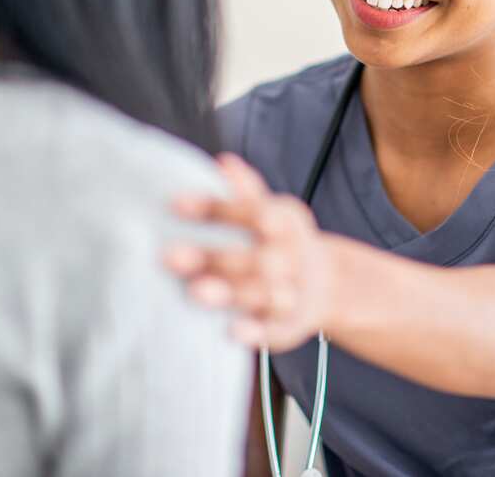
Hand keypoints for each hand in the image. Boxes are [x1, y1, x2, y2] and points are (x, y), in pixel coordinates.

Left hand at [164, 153, 333, 351]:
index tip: (175, 204)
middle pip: (257, 256)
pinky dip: (255, 332)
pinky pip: (274, 330)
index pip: (254, 211)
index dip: (216, 208)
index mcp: (287, 222)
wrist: (325, 284)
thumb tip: (224, 162)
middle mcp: (293, 257)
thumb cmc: (281, 242)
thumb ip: (247, 192)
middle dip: (215, 256)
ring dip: (231, 293)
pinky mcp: (290, 327)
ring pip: (265, 294)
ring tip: (194, 292)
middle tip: (170, 255)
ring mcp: (294, 293)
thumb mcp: (272, 211)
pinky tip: (230, 331)